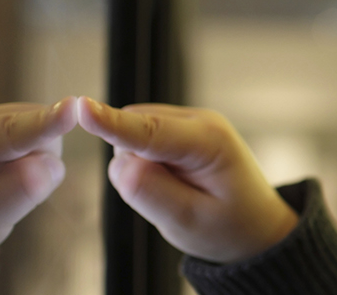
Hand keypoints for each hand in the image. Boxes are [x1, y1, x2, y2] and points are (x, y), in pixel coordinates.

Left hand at [0, 98, 76, 266]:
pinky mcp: (5, 123)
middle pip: (38, 132)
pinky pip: (44, 139)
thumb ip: (11, 196)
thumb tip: (50, 167)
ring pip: (46, 135)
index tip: (73, 107)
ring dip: (38, 165)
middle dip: (39, 165)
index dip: (45, 123)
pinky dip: (37, 162)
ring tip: (2, 189)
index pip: (9, 132)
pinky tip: (8, 177)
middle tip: (6, 198)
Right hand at [76, 97, 296, 263]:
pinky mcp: (179, 128)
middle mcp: (200, 121)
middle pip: (133, 131)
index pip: (150, 132)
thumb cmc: (229, 227)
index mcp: (209, 142)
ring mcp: (190, 121)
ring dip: (141, 166)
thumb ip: (152, 193)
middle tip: (169, 198)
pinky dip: (146, 164)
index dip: (111, 123)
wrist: (255, 227)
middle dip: (134, 166)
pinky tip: (174, 181)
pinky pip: (139, 141)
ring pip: (132, 136)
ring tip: (177, 191)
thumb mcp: (190, 221)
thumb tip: (122, 165)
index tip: (81, 108)